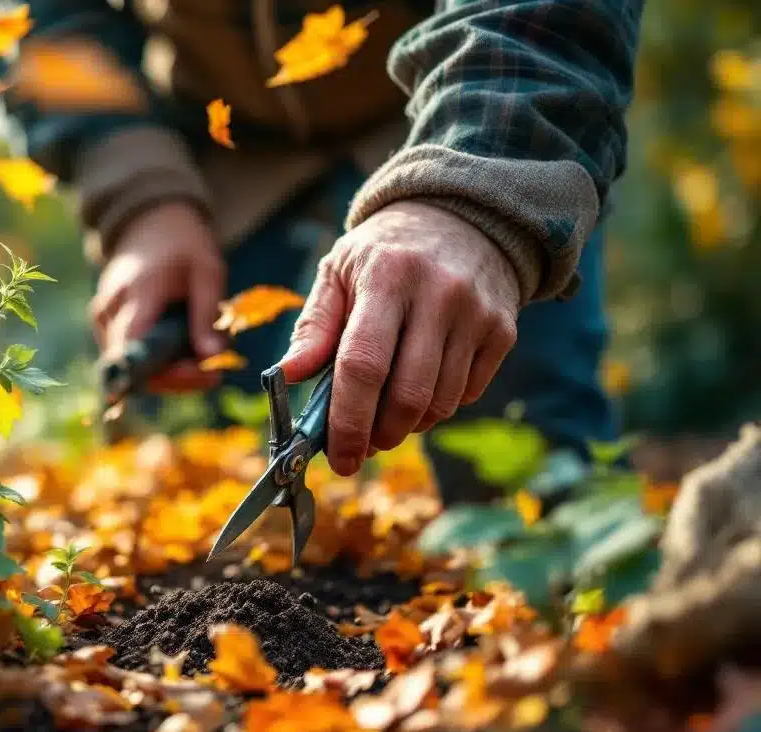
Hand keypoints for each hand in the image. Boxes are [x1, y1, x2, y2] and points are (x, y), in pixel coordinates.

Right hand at [90, 201, 226, 391]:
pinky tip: (182, 350)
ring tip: (201, 355)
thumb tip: (212, 357)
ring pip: (132, 368)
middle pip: (136, 367)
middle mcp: (111, 308)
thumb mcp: (207, 271)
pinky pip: (129, 358)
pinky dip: (158, 362)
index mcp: (138, 290)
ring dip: (170, 372)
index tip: (208, 375)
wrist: (149, 226)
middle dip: (177, 378)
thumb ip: (206, 314)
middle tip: (214, 372)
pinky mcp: (103, 325)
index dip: (171, 374)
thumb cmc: (182, 246)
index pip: (139, 348)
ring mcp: (102, 318)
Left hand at [277, 200, 520, 475]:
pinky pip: (466, 395)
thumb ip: (314, 326)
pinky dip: (437, 408)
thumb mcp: (339, 271)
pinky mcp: (502, 331)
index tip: (338, 456)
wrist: (463, 217)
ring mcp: (476, 314)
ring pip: (439, 403)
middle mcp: (438, 294)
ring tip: (385, 414)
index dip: (348, 421)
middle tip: (360, 444)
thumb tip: (286, 375)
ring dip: (407, 426)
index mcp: (387, 276)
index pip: (363, 365)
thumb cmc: (385, 253)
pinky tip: (419, 388)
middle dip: (378, 435)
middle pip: (406, 395)